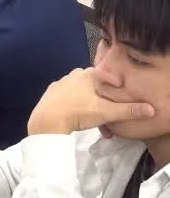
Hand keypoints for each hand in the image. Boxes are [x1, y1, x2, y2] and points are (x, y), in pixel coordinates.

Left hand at [28, 67, 154, 136]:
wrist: (47, 120)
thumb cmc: (78, 112)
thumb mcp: (106, 112)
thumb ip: (128, 110)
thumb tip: (150, 109)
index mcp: (87, 74)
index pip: (106, 74)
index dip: (115, 84)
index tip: (121, 95)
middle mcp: (73, 75)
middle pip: (94, 86)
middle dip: (103, 101)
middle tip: (110, 115)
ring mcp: (60, 84)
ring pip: (81, 94)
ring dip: (90, 107)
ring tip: (97, 123)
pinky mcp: (51, 94)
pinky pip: (69, 99)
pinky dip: (76, 107)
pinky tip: (79, 118)